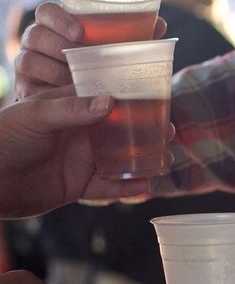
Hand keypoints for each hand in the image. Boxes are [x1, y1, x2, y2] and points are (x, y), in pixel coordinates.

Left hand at [0, 89, 169, 216]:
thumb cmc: (4, 137)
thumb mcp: (36, 115)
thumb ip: (72, 108)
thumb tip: (110, 101)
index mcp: (71, 108)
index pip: (108, 97)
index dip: (133, 97)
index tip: (159, 96)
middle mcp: (81, 132)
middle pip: (122, 130)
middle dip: (147, 131)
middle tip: (169, 131)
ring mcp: (81, 159)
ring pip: (121, 158)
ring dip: (143, 159)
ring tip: (166, 159)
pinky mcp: (78, 186)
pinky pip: (108, 187)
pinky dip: (126, 188)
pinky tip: (145, 186)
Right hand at [14, 2, 166, 98]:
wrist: (76, 104)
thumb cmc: (96, 66)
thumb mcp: (112, 50)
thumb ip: (132, 37)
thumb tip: (159, 24)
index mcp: (56, 26)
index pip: (47, 11)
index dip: (59, 18)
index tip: (80, 33)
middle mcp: (37, 41)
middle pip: (36, 34)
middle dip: (57, 45)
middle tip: (80, 58)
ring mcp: (28, 63)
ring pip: (29, 59)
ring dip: (54, 69)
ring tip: (75, 79)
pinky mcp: (24, 87)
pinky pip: (27, 86)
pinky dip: (46, 88)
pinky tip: (65, 93)